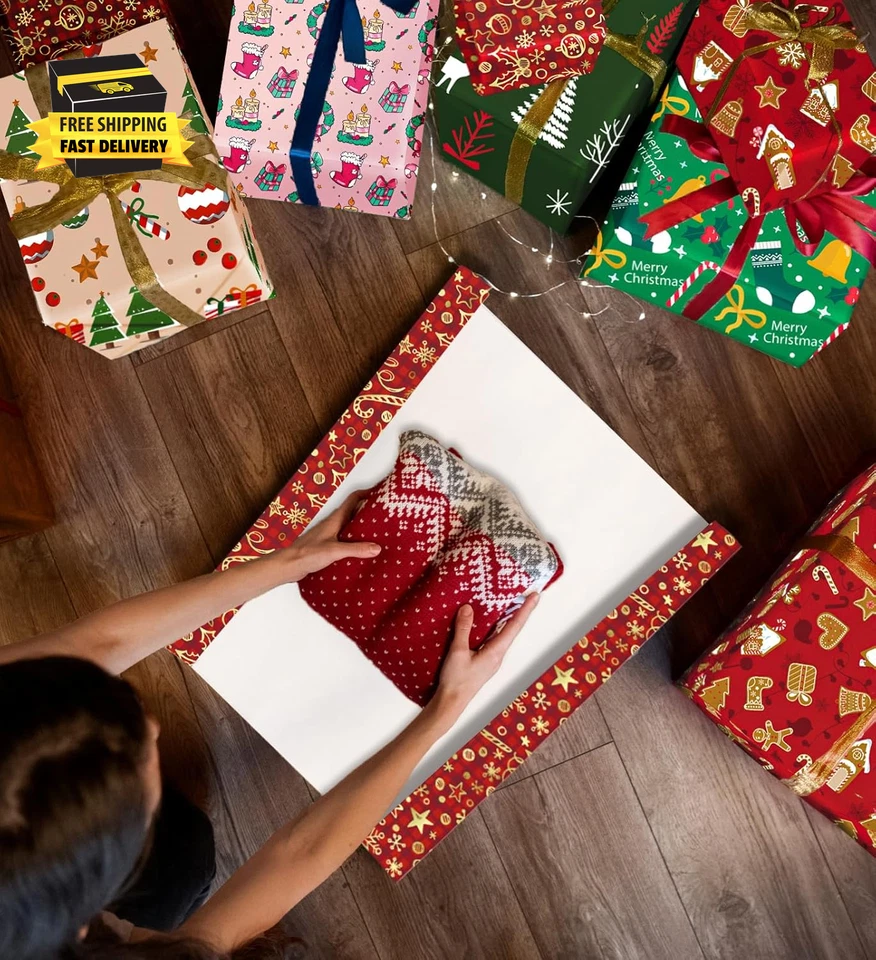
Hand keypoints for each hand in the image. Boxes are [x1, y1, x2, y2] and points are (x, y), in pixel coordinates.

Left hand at [284, 491, 380, 578]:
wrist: (289, 565)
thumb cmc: (307, 553)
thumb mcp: (335, 551)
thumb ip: (356, 549)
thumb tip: (376, 547)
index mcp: (335, 519)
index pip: (353, 499)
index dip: (366, 493)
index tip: (380, 493)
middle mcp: (333, 524)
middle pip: (354, 512)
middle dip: (368, 511)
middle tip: (384, 514)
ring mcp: (330, 534)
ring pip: (350, 526)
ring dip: (362, 527)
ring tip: (378, 532)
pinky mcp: (328, 545)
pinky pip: (346, 539)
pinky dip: (355, 540)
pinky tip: (361, 550)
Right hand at [434, 594, 539, 718]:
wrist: (451, 702)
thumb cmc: (456, 680)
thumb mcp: (458, 652)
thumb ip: (464, 629)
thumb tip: (468, 608)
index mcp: (496, 652)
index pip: (514, 626)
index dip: (525, 609)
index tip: (535, 596)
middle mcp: (498, 654)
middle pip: (512, 628)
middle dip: (519, 610)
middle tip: (525, 593)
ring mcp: (492, 658)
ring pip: (502, 633)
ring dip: (507, 618)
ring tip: (511, 602)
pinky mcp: (484, 660)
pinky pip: (493, 638)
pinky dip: (495, 626)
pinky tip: (489, 621)